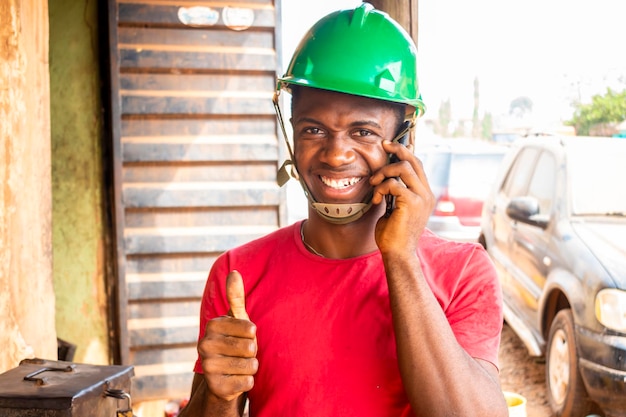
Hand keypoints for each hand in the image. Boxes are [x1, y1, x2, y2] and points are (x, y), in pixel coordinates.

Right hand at [198, 270, 257, 401]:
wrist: (224, 377)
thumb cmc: (235, 342)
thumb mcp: (237, 319)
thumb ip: (236, 297)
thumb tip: (234, 273)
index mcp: (212, 325)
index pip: (251, 328)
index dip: (252, 334)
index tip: (242, 337)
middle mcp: (204, 345)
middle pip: (250, 347)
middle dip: (252, 352)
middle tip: (241, 354)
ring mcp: (208, 367)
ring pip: (251, 365)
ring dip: (251, 367)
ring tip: (239, 366)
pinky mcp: (216, 387)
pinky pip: (248, 382)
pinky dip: (248, 382)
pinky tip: (236, 380)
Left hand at [370, 140, 434, 254]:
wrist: (397, 253)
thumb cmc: (393, 233)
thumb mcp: (395, 207)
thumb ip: (395, 192)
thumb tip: (385, 176)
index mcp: (424, 193)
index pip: (417, 164)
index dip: (404, 151)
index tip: (389, 144)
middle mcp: (426, 193)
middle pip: (414, 160)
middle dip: (397, 149)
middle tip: (382, 146)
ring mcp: (421, 198)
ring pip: (404, 168)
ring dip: (384, 172)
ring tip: (374, 183)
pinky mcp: (412, 203)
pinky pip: (394, 184)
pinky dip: (381, 187)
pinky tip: (376, 199)